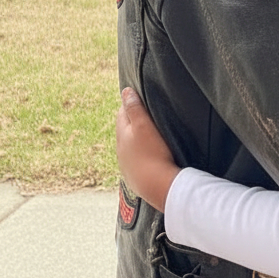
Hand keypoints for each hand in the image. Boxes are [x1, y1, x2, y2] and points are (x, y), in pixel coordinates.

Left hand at [116, 87, 180, 212]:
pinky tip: (151, 155)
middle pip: (125, 129)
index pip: (122, 113)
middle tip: (147, 113)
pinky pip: (136, 160)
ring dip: (137, 139)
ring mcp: (127, 164)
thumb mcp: (144, 126)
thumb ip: (134, 108)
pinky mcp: (135, 175)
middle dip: (133, 121)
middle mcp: (121, 149)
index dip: (130, 104)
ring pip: (130, 145)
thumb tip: (126, 91)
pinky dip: (142, 154)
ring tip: (151, 134)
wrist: (157, 186)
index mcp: (122, 134)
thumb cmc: (153, 153)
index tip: (140, 98)